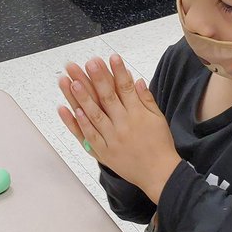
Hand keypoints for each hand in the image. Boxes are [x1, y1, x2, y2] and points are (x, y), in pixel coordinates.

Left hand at [57, 55, 180, 201]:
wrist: (159, 174)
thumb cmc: (160, 145)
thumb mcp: (158, 119)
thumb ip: (146, 99)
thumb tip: (136, 80)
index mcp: (138, 114)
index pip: (126, 88)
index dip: (118, 71)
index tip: (112, 56)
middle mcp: (124, 124)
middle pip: (107, 97)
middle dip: (97, 78)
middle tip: (87, 62)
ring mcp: (112, 138)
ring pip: (94, 114)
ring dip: (82, 97)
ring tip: (71, 81)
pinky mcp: (104, 152)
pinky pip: (90, 136)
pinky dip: (80, 123)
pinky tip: (71, 110)